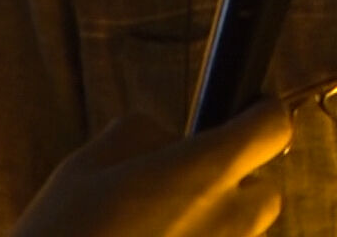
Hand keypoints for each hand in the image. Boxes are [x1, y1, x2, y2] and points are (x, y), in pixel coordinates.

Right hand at [12, 102, 290, 236]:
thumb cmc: (63, 235)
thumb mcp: (88, 165)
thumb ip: (144, 135)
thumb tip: (172, 139)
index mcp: (206, 173)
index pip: (272, 127)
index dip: (261, 114)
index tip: (247, 111)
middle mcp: (231, 221)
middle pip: (265, 191)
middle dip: (236, 184)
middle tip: (183, 187)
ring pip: (241, 233)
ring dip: (214, 225)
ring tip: (155, 228)